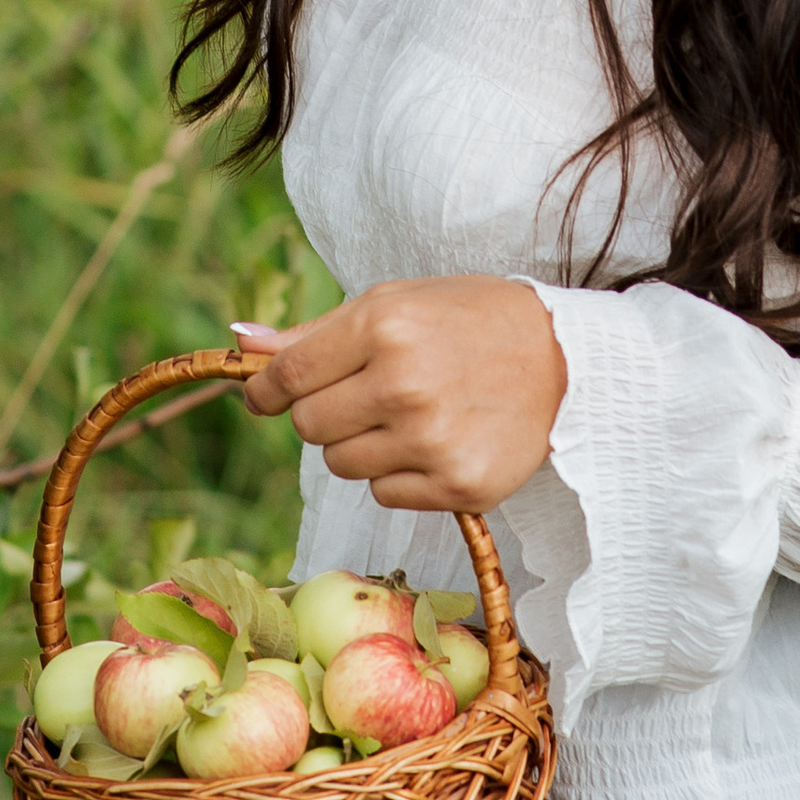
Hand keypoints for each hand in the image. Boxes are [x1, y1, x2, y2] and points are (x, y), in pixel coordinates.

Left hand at [241, 278, 565, 515]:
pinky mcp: (458, 487)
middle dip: (324, 413)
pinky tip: (436, 441)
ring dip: (360, 445)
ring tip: (409, 414)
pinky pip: (385, 495)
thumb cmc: (466, 321)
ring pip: (342, 465)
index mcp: (382, 327)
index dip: (266, 390)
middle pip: (308, 427)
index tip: (265, 396)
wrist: (561, 357)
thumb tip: (238, 345)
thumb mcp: (393, 304)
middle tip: (365, 394)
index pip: (288, 376)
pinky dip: (399, 474)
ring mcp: (431, 441)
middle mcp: (402, 385)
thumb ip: (313, 332)